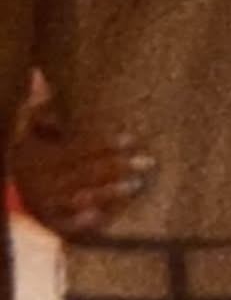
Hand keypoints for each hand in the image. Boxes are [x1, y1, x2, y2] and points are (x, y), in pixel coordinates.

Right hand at [9, 102, 153, 237]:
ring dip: (107, 192)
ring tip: (136, 185)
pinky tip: (102, 217)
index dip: (104, 143)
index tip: (131, 138)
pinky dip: (82, 221)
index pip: (78, 148)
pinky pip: (66, 226)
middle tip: (148, 161)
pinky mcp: (49, 225)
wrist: (8, 191)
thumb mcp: (27, 130)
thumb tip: (37, 74)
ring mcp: (46, 205)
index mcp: (40, 156)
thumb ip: (36, 106)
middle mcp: (42, 181)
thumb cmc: (28, 153)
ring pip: (80, 198)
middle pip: (84, 173)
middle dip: (116, 167)